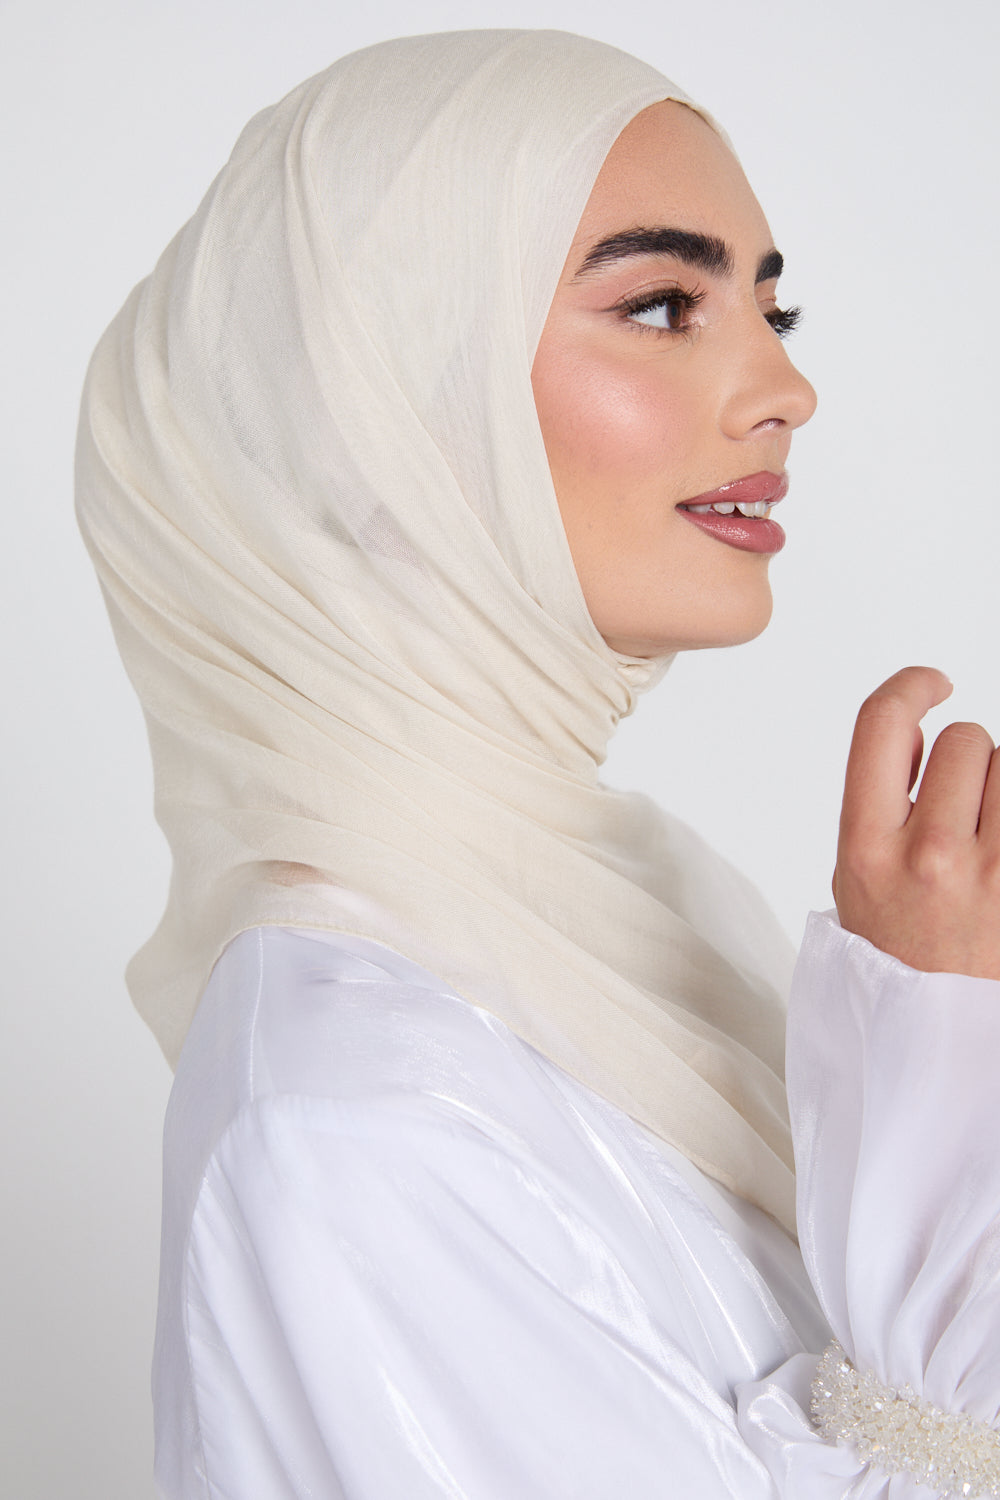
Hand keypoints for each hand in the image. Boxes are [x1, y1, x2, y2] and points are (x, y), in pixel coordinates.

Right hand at [833, 666, 999, 978]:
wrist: (938, 1047)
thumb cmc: (901, 959)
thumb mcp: (857, 882)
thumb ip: (879, 805)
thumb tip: (923, 732)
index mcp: (866, 849)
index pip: (880, 725)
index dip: (910, 686)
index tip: (934, 684)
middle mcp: (930, 858)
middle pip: (967, 740)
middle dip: (969, 766)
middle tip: (962, 816)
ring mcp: (993, 877)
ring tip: (990, 844)